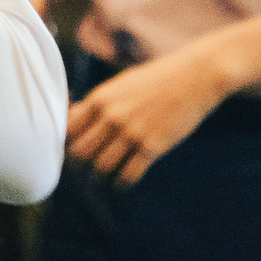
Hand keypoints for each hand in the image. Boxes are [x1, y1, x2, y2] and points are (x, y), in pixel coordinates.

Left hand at [65, 43, 234, 185]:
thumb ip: (98, 103)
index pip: (68, 130)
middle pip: (80, 153)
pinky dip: (122, 183)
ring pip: (101, 167)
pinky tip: (123, 182)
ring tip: (104, 179)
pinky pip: (128, 175)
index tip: (73, 152)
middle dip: (80, 165)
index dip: (66, 144)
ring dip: (100, 178)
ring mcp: (132, 132)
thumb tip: (74, 118)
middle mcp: (112, 116)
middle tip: (86, 170)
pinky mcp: (153, 146)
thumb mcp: (120, 85)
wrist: (194, 77)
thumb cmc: (156, 79)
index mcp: (100, 98)